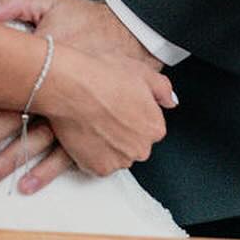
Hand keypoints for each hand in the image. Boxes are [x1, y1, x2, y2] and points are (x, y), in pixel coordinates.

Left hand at [0, 0, 171, 192]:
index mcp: (44, 62)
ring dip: (8, 162)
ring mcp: (79, 116)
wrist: (136, 39)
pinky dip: (44, 171)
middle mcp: (59, 91)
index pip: (0, 84)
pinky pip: (66, 157)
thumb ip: (14, 3)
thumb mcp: (52, 4)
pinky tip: (24, 185)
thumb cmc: (89, 21)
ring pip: (36, 144)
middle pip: (15, 119)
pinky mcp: (95, 132)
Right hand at [40, 44, 175, 179]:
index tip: (118, 105)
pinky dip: (90, 152)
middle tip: (103, 111)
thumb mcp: (140, 71)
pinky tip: (84, 131)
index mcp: (154, 127)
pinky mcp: (98, 168)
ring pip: (115, 155)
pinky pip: (96, 163)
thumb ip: (162, 89)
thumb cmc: (100, 75)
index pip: (148, 127)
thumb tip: (171, 101)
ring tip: (91, 120)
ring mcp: (119, 160)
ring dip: (106, 144)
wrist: (68, 85)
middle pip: (133, 144)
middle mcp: (141, 148)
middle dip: (121, 132)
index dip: (131, 114)